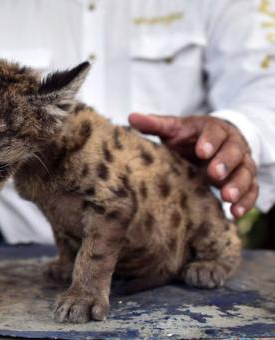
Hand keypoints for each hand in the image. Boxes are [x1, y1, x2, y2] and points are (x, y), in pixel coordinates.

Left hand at [128, 113, 257, 218]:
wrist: (211, 144)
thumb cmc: (189, 137)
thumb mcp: (174, 129)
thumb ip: (156, 124)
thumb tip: (131, 117)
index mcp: (214, 130)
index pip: (215, 132)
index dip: (210, 141)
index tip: (201, 151)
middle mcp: (232, 145)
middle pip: (235, 152)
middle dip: (225, 163)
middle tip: (214, 175)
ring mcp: (242, 163)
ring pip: (246, 172)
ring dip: (239, 185)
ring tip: (227, 197)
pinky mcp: (245, 181)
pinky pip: (251, 191)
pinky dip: (246, 202)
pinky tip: (236, 214)